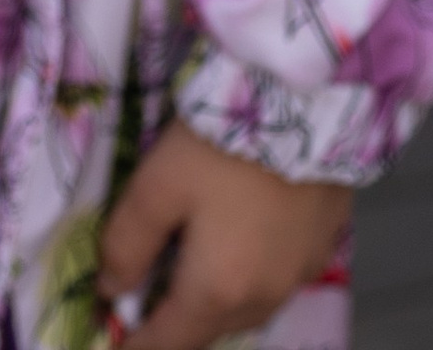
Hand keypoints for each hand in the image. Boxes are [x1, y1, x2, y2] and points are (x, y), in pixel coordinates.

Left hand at [98, 122, 349, 348]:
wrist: (305, 107)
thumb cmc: (220, 144)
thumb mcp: (156, 184)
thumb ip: (128, 241)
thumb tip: (110, 288)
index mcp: (218, 289)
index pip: (169, 342)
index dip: (138, 344)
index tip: (118, 340)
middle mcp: (264, 297)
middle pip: (209, 329)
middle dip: (175, 324)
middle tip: (144, 299)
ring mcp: (299, 278)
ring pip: (246, 311)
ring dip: (213, 304)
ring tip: (186, 276)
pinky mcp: (323, 251)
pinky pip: (275, 285)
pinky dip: (247, 281)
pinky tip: (235, 248)